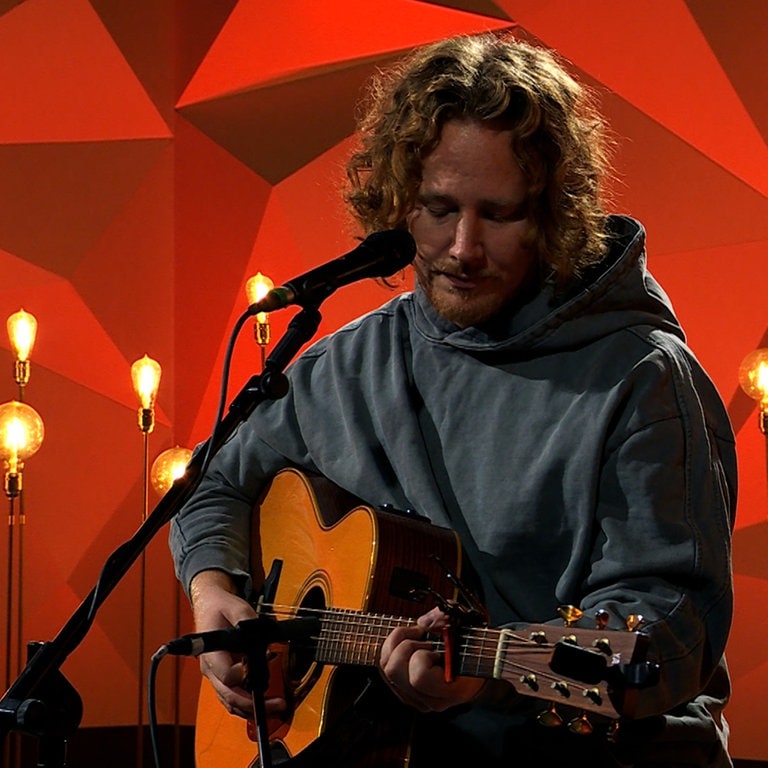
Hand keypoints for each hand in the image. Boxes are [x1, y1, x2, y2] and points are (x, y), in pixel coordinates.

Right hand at [190, 570, 287, 719]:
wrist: (208, 605)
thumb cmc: (220, 607)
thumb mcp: (236, 607)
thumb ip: (248, 623)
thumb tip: (263, 647)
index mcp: (210, 653)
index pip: (226, 674)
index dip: (245, 675)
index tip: (262, 667)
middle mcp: (210, 669)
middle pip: (229, 696)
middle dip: (253, 704)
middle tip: (277, 705)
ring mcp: (214, 676)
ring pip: (230, 702)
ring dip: (251, 709)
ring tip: (275, 708)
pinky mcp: (221, 677)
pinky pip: (232, 697)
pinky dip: (246, 705)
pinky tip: (263, 705)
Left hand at [379, 606, 485, 712]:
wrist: (472, 665)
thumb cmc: (470, 647)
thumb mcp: (464, 626)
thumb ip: (446, 619)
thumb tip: (425, 622)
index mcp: (449, 690)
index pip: (419, 677)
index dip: (422, 655)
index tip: (434, 647)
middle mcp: (429, 699)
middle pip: (394, 672)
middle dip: (406, 646)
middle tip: (423, 640)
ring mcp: (414, 698)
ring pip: (385, 668)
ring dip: (397, 646)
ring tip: (417, 640)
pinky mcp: (402, 691)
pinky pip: (384, 667)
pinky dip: (392, 650)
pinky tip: (410, 645)